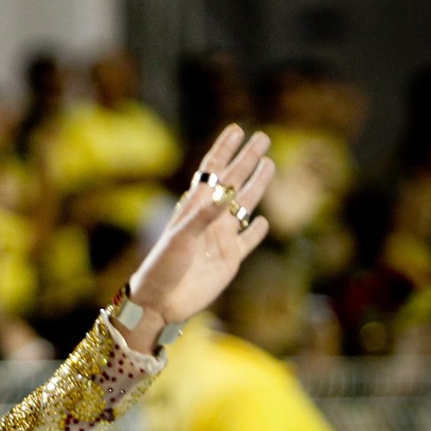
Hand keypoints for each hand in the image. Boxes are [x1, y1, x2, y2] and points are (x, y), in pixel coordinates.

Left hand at [125, 125, 273, 337]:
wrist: (161, 302)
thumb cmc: (163, 265)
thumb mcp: (180, 237)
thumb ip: (203, 215)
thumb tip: (226, 192)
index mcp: (194, 207)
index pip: (212, 171)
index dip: (224, 150)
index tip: (237, 129)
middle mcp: (210, 218)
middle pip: (234, 182)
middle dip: (247, 160)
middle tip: (263, 138)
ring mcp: (221, 238)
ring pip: (245, 206)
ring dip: (258, 186)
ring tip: (269, 165)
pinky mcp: (230, 259)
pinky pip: (248, 241)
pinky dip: (257, 231)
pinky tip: (265, 222)